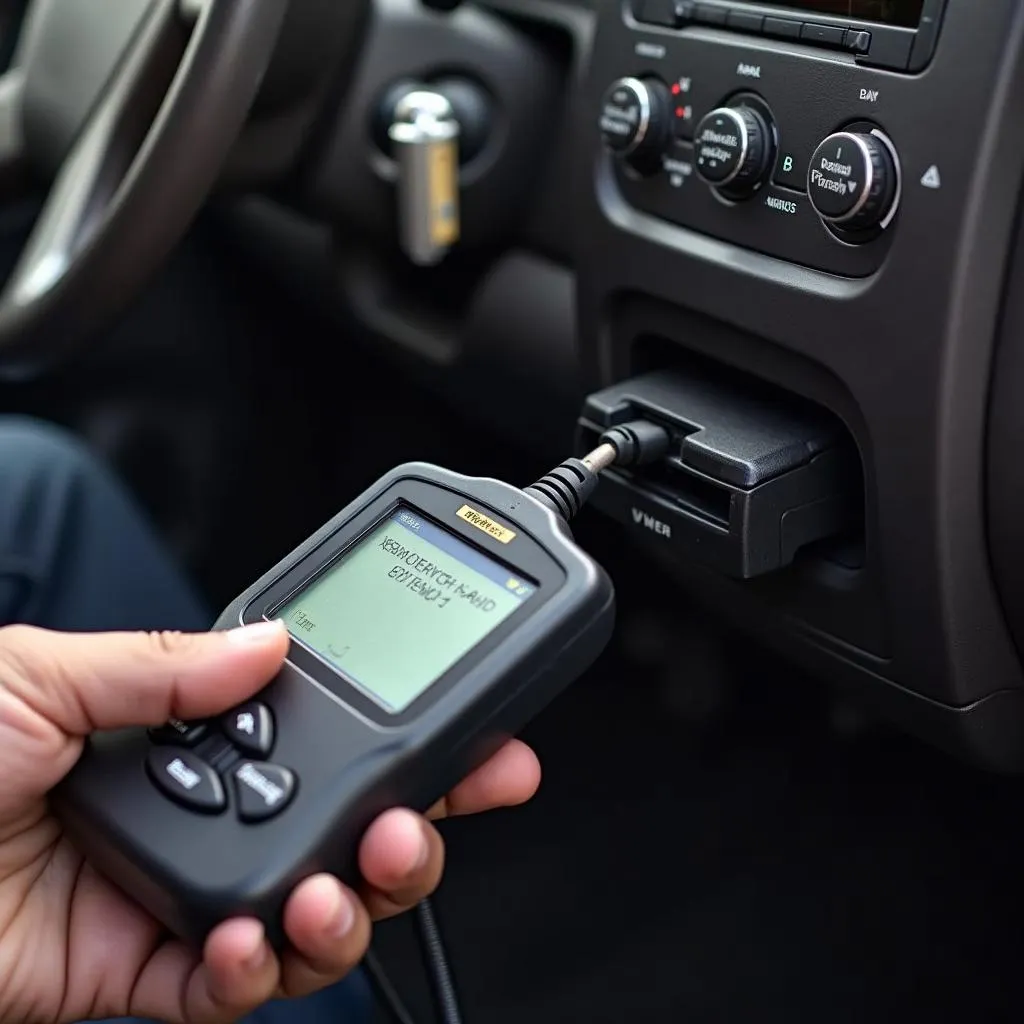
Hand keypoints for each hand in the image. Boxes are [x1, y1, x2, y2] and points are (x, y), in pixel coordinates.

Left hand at [0, 621, 539, 1022]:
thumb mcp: (42, 675)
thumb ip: (165, 665)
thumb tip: (272, 644)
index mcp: (191, 733)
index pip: (329, 738)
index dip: (408, 745)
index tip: (475, 744)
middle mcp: (203, 811)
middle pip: (342, 831)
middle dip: (409, 833)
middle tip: (418, 826)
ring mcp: (179, 894)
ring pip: (308, 914)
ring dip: (343, 908)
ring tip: (328, 890)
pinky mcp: (141, 971)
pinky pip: (229, 988)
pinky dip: (256, 974)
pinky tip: (245, 943)